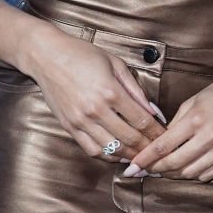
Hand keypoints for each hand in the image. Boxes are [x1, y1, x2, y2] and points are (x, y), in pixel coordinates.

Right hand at [24, 29, 166, 161]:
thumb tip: (153, 111)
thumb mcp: (115, 64)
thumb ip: (136, 90)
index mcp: (111, 91)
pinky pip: (92, 149)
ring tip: (141, 157)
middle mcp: (96, 110)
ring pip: (112, 149)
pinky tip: (118, 155)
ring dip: (130, 156)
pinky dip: (108, 156)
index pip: (142, 121)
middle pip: (130, 139)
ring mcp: (81, 121)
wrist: (46, 55)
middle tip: (158, 152)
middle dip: (148, 148)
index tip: (165, 137)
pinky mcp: (69, 127)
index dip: (157, 133)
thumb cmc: (81, 54)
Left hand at [121, 69, 212, 181]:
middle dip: (156, 170)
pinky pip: (207, 175)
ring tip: (165, 169)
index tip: (132, 168)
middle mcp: (210, 137)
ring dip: (174, 174)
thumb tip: (158, 144)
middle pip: (175, 164)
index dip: (145, 159)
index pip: (163, 146)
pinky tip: (187, 168)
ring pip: (190, 173)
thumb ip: (175, 124)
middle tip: (146, 171)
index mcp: (196, 120)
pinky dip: (193, 174)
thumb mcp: (193, 102)